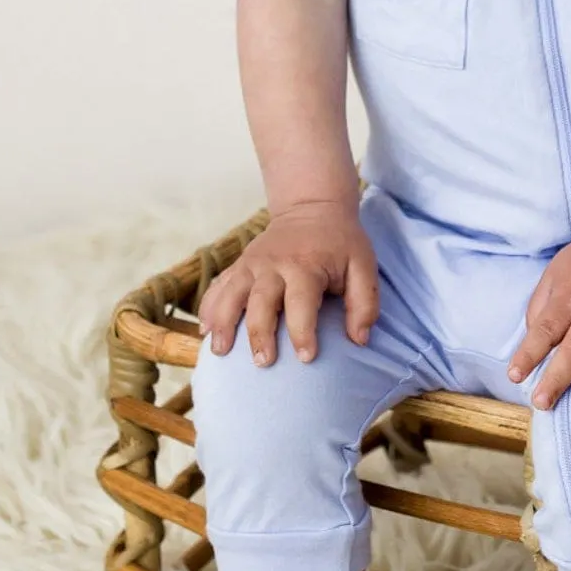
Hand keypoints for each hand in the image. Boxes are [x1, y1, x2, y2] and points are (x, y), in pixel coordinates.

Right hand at [200, 199, 376, 365]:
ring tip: (220, 352)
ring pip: (231, 294)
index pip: (301, 302)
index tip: (306, 358)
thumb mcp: (363, 266)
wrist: (312, 208)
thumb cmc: (341, 244)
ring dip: (224, 322)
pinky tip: (205, 330)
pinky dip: (210, 307)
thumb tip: (359, 339)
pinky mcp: (240, 265)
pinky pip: (220, 286)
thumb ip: (365, 302)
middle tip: (263, 362)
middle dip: (260, 334)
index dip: (303, 332)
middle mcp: (274, 264)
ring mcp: (252, 263)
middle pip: (261, 302)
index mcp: (306, 265)